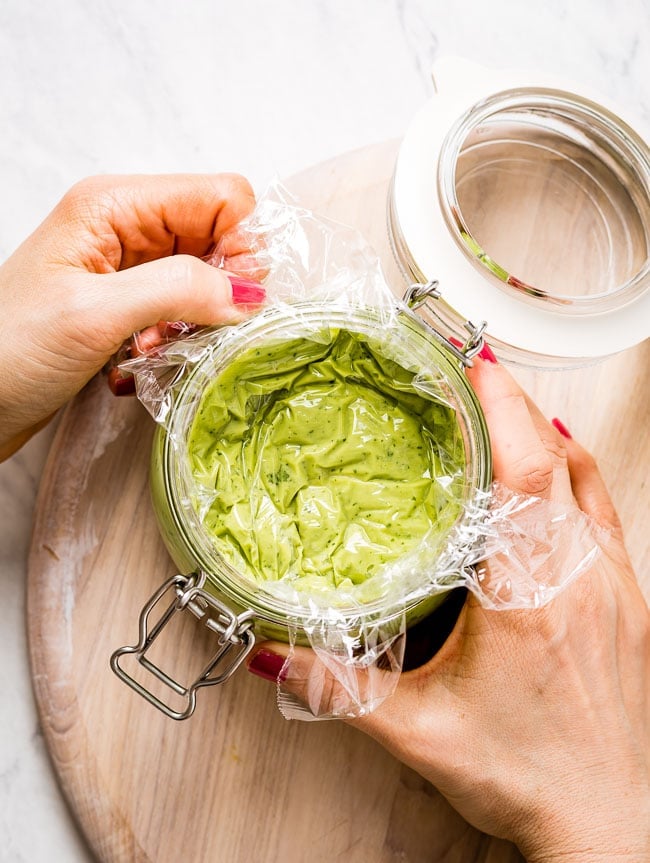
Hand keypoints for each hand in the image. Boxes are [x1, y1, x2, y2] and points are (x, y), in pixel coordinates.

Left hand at [0, 173, 263, 459]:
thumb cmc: (9, 350)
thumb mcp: (95, 314)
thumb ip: (177, 290)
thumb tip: (249, 293)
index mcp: (116, 205)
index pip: (222, 197)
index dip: (242, 243)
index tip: (235, 296)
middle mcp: (126, 227)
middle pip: (218, 238)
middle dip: (219, 288)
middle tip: (191, 327)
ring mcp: (126, 267)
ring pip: (204, 280)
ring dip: (195, 320)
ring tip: (156, 348)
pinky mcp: (125, 305)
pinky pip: (180, 311)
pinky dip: (176, 338)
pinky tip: (144, 359)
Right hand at [247, 353, 649, 861]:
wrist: (608, 822)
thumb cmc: (527, 777)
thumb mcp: (419, 733)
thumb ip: (338, 691)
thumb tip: (272, 655)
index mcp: (529, 594)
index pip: (524, 471)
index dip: (501, 408)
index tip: (474, 364)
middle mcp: (582, 577)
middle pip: (555, 460)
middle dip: (514, 406)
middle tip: (474, 370)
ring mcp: (614, 586)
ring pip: (586, 481)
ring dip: (547, 435)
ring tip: (508, 408)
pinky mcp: (627, 602)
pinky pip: (605, 513)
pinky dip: (577, 475)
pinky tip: (558, 469)